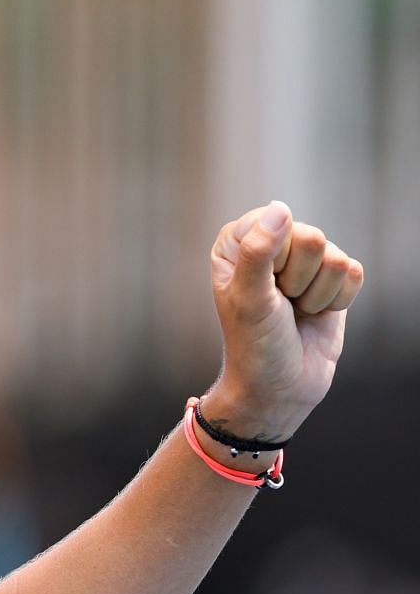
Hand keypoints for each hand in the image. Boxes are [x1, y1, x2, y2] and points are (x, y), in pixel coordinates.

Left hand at [208, 200, 363, 432]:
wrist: (281, 385)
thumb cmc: (254, 343)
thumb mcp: (249, 298)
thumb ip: (258, 252)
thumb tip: (280, 208)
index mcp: (239, 242)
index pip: (276, 222)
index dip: (276, 259)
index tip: (262, 286)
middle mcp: (272, 245)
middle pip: (312, 237)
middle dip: (299, 280)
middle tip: (281, 304)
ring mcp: (304, 261)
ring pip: (335, 257)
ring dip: (317, 294)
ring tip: (295, 312)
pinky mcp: (332, 279)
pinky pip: (354, 273)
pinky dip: (337, 300)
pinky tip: (315, 314)